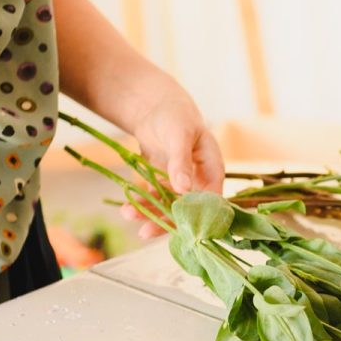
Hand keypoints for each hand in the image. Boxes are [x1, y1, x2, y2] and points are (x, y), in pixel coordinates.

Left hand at [119, 91, 224, 237]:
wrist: (158, 108)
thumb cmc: (176, 116)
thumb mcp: (179, 135)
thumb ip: (181, 161)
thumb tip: (184, 189)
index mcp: (213, 171)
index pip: (212, 202)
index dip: (200, 218)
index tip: (182, 229)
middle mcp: (201, 183)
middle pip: (188, 211)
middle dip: (167, 222)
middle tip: (145, 232)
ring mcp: (182, 186)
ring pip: (169, 209)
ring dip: (150, 215)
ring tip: (128, 216)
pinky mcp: (165, 185)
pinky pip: (155, 200)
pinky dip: (142, 205)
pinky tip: (127, 209)